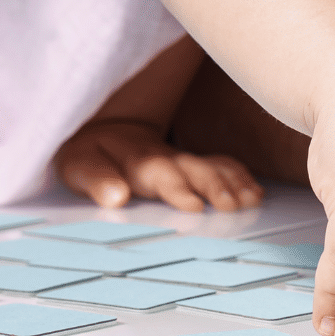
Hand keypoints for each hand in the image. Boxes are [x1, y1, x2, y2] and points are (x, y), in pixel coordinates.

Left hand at [55, 119, 262, 211]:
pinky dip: (240, 178)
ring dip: (231, 184)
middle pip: (191, 169)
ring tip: (249, 201)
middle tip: (229, 206)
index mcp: (132, 160)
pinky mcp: (196, 162)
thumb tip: (115, 197)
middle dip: (211, 185)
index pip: (155, 171)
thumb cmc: (93, 155)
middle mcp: (163, 157)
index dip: (175, 189)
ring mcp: (183, 158)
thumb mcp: (80, 166)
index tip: (192, 206)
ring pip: (211, 167)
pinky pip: (223, 165)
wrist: (108, 129)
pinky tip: (255, 194)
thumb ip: (97, 180)